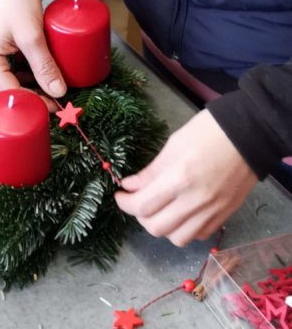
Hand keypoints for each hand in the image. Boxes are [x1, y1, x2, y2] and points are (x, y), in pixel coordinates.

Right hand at [0, 0, 65, 109]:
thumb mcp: (31, 34)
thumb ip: (44, 65)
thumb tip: (58, 92)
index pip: (7, 94)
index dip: (31, 104)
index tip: (54, 107)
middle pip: (3, 93)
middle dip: (28, 101)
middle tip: (53, 104)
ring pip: (6, 84)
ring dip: (27, 90)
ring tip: (50, 92)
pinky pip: (9, 72)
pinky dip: (25, 78)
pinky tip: (41, 77)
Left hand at [114, 109, 257, 246]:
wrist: (250, 134)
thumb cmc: (209, 132)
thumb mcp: (173, 145)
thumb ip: (150, 171)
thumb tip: (129, 186)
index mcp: (179, 178)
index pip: (142, 205)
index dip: (125, 204)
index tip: (120, 196)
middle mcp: (195, 200)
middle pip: (156, 227)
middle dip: (140, 216)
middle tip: (138, 201)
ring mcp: (212, 211)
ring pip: (177, 238)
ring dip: (162, 227)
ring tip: (160, 209)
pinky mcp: (225, 215)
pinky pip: (199, 235)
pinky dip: (185, 229)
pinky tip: (181, 213)